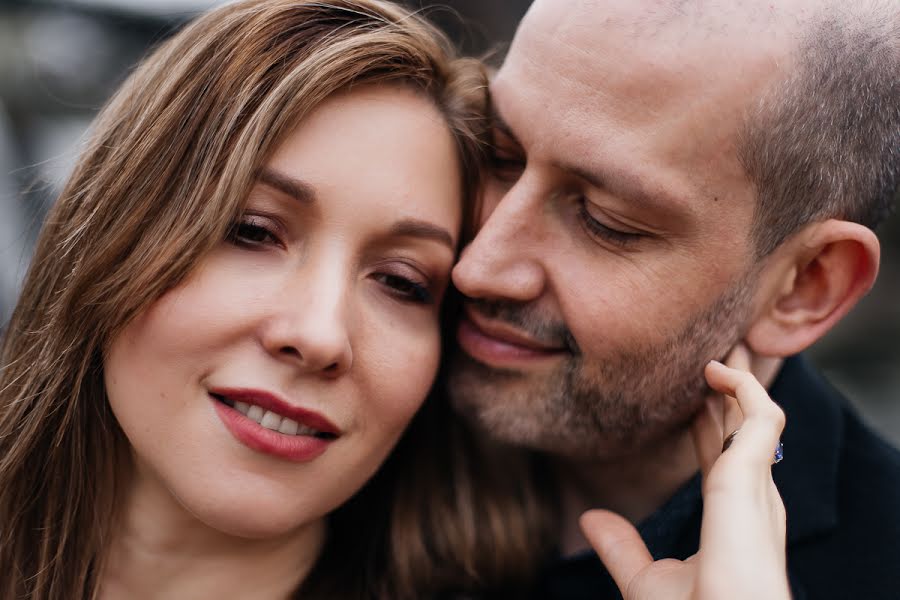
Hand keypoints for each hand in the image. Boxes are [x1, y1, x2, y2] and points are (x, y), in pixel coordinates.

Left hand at [579, 345, 790, 599]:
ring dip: (741, 374)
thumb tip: (590, 519)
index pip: (722, 456)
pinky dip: (744, 386)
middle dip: (733, 387)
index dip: (710, 422)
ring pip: (758, 412)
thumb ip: (622, 547)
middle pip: (745, 427)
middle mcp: (751, 500)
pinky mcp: (751, 477)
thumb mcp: (647, 579)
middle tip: (717, 349)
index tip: (694, 393)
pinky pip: (762, 415)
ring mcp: (755, 487)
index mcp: (733, 519)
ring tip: (720, 339)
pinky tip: (715, 369)